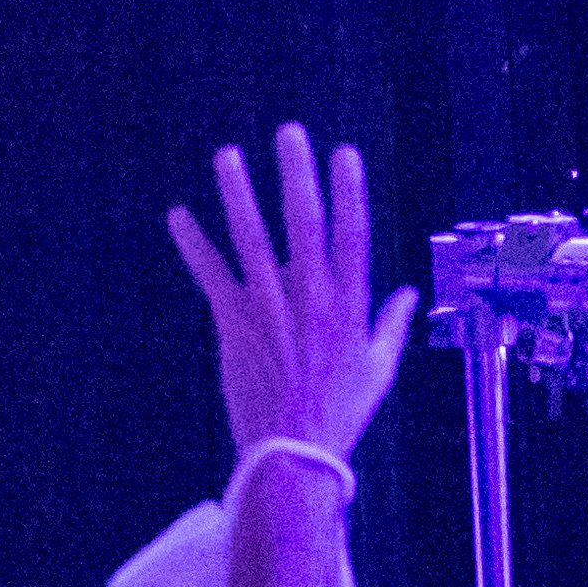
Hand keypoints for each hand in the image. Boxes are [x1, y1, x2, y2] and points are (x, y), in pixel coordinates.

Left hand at [167, 124, 420, 463]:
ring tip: (227, 156)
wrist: (292, 454)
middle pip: (304, 222)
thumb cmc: (340, 413)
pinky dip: (193, 244)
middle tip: (289, 132)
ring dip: (238, 193)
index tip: (345, 153)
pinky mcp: (233, 324)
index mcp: (348, 305)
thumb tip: (410, 294)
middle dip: (296, 173)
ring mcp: (269, 309)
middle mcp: (310, 298)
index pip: (352, 234)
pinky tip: (177, 215)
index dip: (349, 191)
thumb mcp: (380, 370)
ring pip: (252, 239)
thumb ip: (393, 325)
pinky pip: (211, 274)